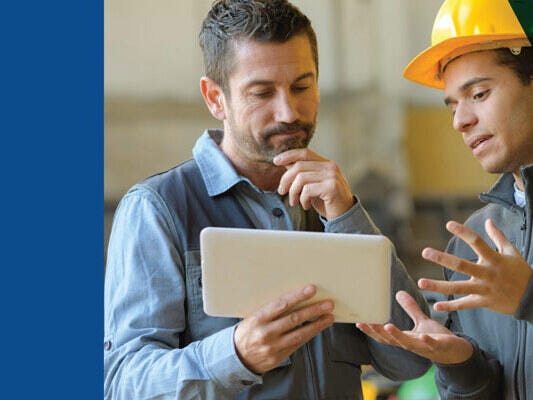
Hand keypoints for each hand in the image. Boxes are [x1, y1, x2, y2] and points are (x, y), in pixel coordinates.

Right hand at [234, 285, 334, 373]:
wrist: (236, 356)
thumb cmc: (248, 331)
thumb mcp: (254, 316)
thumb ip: (271, 310)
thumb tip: (295, 298)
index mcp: (258, 318)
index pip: (281, 304)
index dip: (298, 296)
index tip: (312, 289)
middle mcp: (266, 332)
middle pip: (294, 319)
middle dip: (313, 310)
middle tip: (328, 304)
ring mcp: (273, 346)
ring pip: (300, 333)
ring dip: (317, 324)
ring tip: (329, 317)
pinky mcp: (279, 357)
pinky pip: (297, 344)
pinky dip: (309, 335)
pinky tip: (318, 328)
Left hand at [273, 149, 353, 219]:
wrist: (345, 216)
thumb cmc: (327, 202)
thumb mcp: (312, 185)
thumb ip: (302, 174)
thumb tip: (285, 163)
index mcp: (326, 164)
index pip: (305, 153)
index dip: (289, 155)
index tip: (276, 161)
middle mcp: (330, 167)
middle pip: (299, 166)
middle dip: (286, 179)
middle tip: (281, 191)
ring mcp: (332, 176)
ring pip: (301, 178)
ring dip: (293, 192)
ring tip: (294, 202)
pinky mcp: (331, 187)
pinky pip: (307, 190)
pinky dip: (302, 199)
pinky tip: (306, 206)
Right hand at [357, 291, 472, 364]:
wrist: (458, 353)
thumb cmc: (437, 338)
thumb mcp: (422, 321)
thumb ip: (410, 309)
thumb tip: (399, 293)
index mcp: (406, 339)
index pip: (385, 336)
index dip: (371, 330)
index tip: (358, 322)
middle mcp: (412, 345)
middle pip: (391, 340)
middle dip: (378, 333)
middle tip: (365, 324)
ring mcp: (425, 347)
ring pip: (408, 343)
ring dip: (397, 336)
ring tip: (387, 326)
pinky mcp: (439, 346)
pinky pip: (431, 345)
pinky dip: (426, 342)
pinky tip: (422, 336)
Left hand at [419, 219, 531, 314]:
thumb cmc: (521, 273)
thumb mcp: (512, 253)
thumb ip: (498, 237)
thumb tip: (488, 221)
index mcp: (494, 259)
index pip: (477, 242)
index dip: (463, 232)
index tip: (448, 224)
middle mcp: (487, 274)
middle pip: (462, 265)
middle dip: (442, 259)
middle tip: (425, 252)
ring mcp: (485, 289)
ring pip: (458, 287)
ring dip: (438, 286)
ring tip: (420, 282)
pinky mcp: (484, 302)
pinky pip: (465, 305)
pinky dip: (451, 306)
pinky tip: (436, 305)